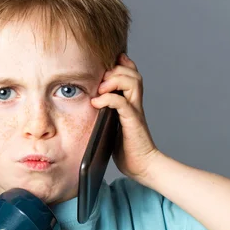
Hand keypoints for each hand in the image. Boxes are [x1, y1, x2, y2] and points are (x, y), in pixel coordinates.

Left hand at [91, 54, 158, 181]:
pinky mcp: (132, 121)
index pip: (131, 73)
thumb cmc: (126, 148)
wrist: (142, 166)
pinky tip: (97, 102)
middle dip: (115, 70)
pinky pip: (122, 102)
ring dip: (114, 80)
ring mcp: (135, 111)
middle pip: (132, 73)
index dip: (120, 64)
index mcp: (131, 101)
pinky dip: (108, 98)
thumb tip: (87, 103)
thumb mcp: (111, 124)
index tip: (104, 64)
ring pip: (132, 81)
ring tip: (99, 90)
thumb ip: (106, 111)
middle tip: (99, 81)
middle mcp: (135, 103)